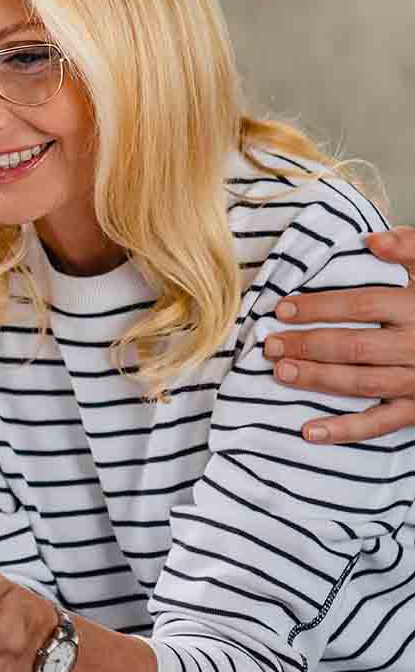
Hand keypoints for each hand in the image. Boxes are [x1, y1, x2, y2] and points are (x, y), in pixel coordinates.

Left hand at [263, 226, 414, 442]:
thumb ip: (410, 248)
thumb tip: (372, 240)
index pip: (362, 306)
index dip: (319, 307)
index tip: (282, 309)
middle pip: (355, 346)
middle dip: (309, 345)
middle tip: (271, 344)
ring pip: (362, 383)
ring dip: (318, 380)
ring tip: (281, 372)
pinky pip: (381, 423)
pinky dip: (344, 430)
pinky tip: (310, 431)